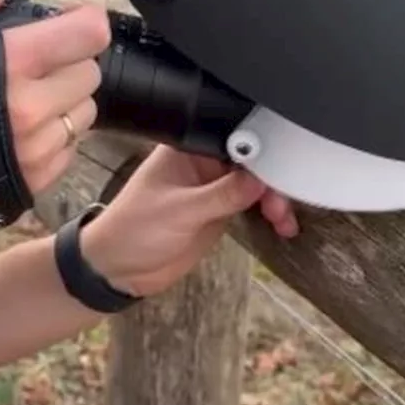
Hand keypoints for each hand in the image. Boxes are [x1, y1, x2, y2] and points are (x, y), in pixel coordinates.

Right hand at [0, 0, 111, 226]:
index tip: (60, 22)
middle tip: (26, 63)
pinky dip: (51, 135)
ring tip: (21, 98)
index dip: (81, 19)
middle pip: (89, 73)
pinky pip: (68, 150)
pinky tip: (14, 131)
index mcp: (11, 64)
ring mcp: (38, 153)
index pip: (89, 33)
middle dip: (65, 60)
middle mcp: (35, 110)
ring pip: (82, 113)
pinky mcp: (34, 184)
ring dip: (61, 99)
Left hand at [80, 145, 299, 297]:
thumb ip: (222, 195)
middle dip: (273, 176)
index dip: (260, 146)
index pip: (231, 137)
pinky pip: (252, 204)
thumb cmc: (134, 230)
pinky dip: (269, 212)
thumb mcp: (180, 212)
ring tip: (281, 218)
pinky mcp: (218, 211)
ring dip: (275, 196)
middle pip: (251, 158)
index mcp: (185, 149)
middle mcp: (201, 163)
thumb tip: (261, 179)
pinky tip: (282, 225)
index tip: (284, 163)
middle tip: (281, 200)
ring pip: (256, 182)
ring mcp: (212, 187)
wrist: (119, 268)